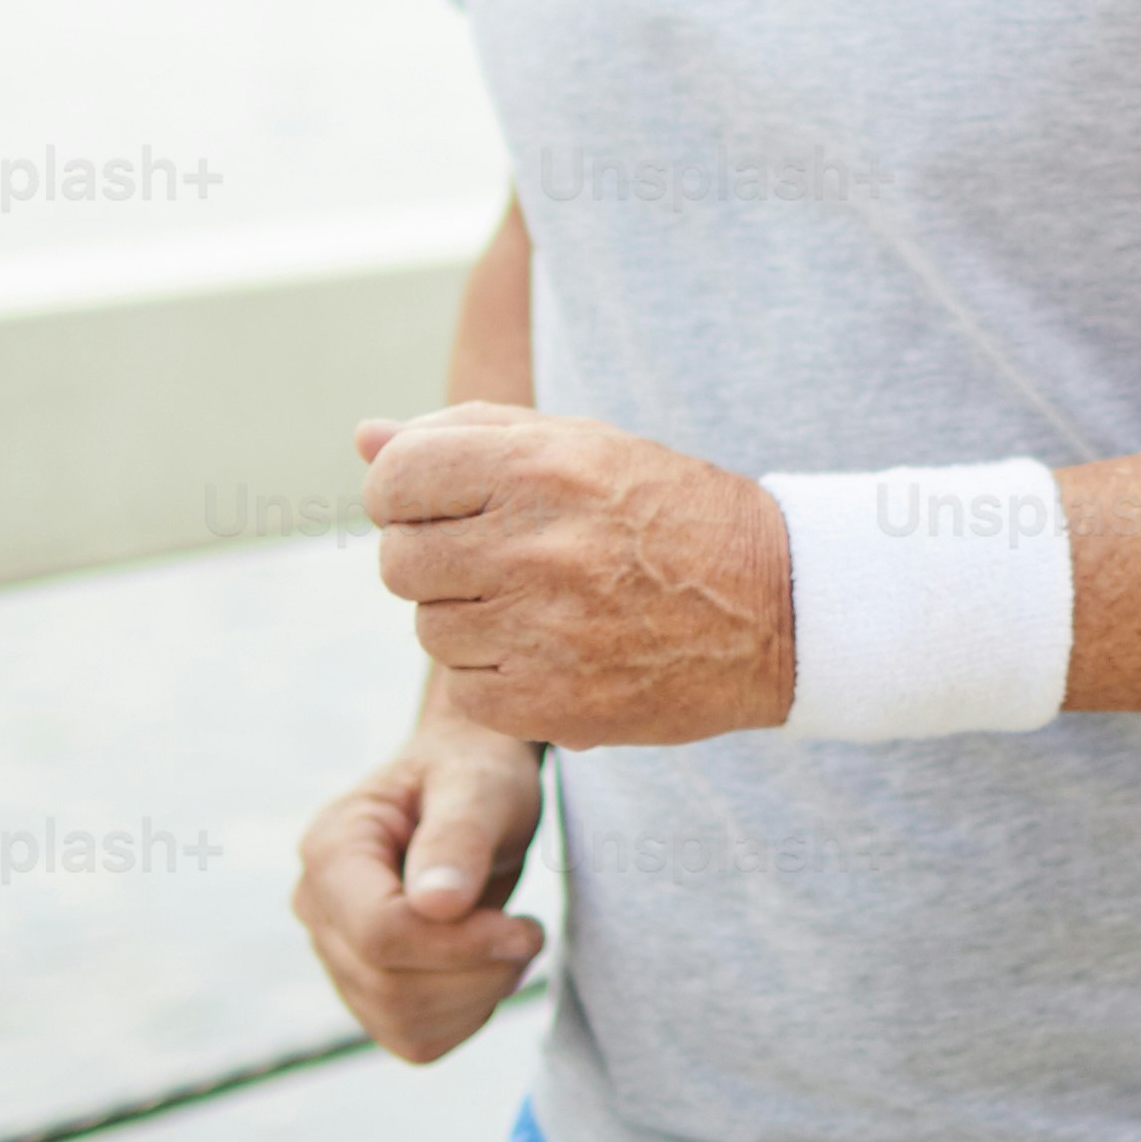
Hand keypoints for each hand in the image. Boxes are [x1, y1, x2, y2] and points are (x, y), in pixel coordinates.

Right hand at [295, 710, 548, 1062]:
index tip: (524, 927)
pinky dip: (467, 1015)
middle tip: (526, 931)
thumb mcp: (482, 787)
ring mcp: (334, 953)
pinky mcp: (364, 990)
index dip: (459, 946)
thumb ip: (459, 837)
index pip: (379, 933)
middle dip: (478, 972)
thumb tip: (436, 904)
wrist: (468, 788)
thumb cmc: (475, 776)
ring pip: (402, 1024)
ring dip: (479, 995)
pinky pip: (414, 1039)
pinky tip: (486, 966)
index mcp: (330, 849)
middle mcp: (316, 907)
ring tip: (510, 941)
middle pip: (390, 987)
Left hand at [357, 403, 795, 747]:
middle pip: (399, 561)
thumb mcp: (580, 445)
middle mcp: (534, 546)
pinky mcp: (551, 704)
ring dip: (467, 618)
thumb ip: (465, 436)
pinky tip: (550, 651)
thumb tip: (363, 439)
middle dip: (435, 558)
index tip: (440, 505)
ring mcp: (542, 631)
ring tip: (537, 603)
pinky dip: (494, 675)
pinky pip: (466, 691)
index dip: (404, 494)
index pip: (393, 480)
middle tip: (498, 557)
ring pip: (429, 629)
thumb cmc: (665, 512)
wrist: (777, 607)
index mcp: (536, 467)